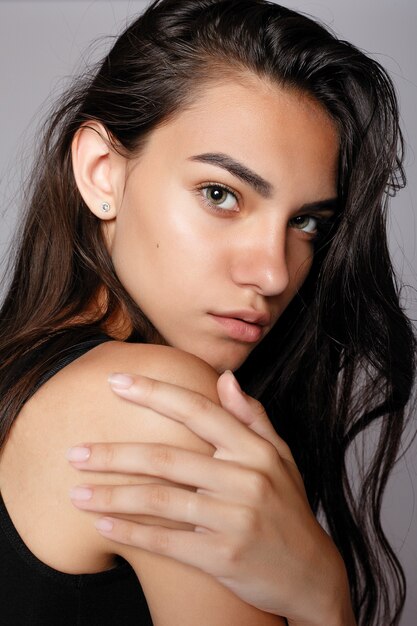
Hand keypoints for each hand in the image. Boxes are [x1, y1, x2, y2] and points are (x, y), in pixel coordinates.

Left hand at [68, 371, 354, 625]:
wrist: (311, 573)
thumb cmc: (288, 508)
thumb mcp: (281, 457)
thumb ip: (252, 417)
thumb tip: (225, 379)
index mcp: (255, 449)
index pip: (197, 411)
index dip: (154, 393)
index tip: (116, 382)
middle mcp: (246, 478)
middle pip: (167, 458)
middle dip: (114, 455)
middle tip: (75, 453)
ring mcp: (236, 518)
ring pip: (161, 500)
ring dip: (112, 497)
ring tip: (77, 494)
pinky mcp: (224, 556)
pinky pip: (167, 541)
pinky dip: (132, 534)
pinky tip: (104, 527)